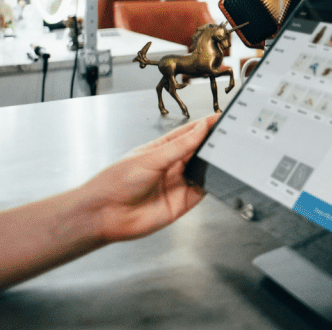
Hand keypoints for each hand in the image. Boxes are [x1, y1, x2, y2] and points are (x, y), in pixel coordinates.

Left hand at [82, 113, 219, 241]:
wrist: (105, 214)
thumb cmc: (115, 182)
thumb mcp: (151, 157)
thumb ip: (180, 145)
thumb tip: (201, 128)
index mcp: (161, 149)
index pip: (189, 133)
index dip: (205, 125)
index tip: (220, 118)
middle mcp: (171, 165)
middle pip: (199, 150)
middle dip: (212, 143)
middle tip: (226, 136)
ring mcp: (178, 183)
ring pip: (204, 169)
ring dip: (213, 163)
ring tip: (221, 155)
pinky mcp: (183, 201)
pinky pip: (204, 190)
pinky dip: (212, 183)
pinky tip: (212, 176)